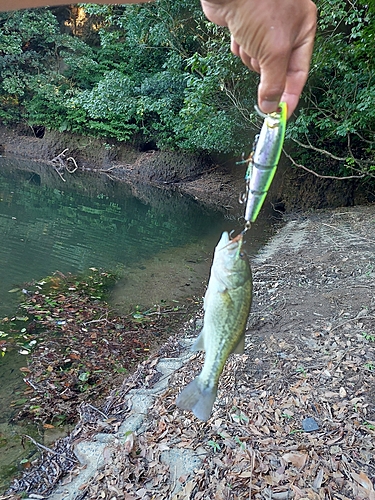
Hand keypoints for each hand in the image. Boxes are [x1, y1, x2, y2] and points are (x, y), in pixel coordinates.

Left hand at [200, 0, 316, 117]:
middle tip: (260, 61)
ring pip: (257, 61)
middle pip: (277, 69)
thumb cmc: (258, 7)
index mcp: (303, 30)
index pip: (299, 73)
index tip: (282, 116)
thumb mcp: (273, 52)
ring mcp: (265, 28)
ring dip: (250, 56)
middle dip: (265, 69)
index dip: (290, 96)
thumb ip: (273, 83)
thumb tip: (271, 108)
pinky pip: (244, 50)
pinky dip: (239, 47)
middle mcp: (287, 29)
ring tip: (249, 39)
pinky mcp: (246, 27)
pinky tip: (238, 33)